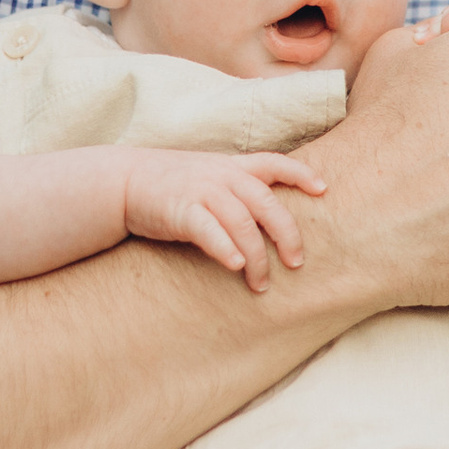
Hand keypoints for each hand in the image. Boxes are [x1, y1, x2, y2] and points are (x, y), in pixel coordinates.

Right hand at [122, 151, 325, 289]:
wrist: (124, 182)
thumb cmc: (172, 185)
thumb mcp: (208, 175)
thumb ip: (237, 188)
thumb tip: (269, 215)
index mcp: (232, 166)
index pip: (275, 163)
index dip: (301, 175)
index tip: (324, 190)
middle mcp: (222, 176)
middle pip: (267, 203)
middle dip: (286, 234)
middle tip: (296, 263)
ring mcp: (202, 192)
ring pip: (243, 223)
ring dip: (256, 257)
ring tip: (260, 284)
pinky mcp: (181, 211)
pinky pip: (209, 230)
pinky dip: (225, 249)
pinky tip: (234, 267)